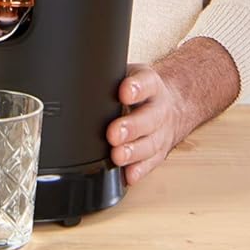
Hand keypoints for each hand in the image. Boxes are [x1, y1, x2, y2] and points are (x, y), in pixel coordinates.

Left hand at [106, 63, 184, 185]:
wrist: (167, 105)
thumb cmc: (140, 90)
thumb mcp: (130, 75)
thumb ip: (111, 77)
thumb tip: (82, 75)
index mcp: (150, 85)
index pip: (146, 83)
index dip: (136, 88)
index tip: (124, 93)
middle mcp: (159, 110)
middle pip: (149, 119)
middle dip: (131, 128)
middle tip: (113, 134)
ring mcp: (161, 133)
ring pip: (150, 144)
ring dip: (133, 152)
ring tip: (117, 156)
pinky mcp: (159, 153)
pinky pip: (150, 164)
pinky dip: (139, 171)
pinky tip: (128, 175)